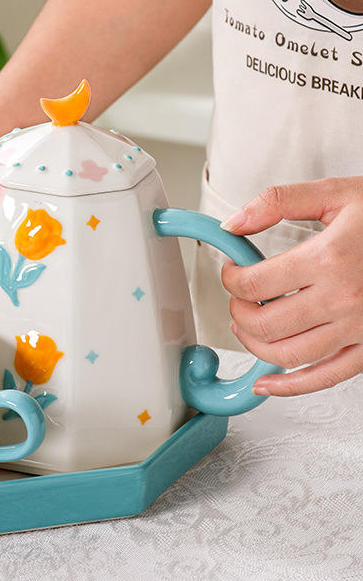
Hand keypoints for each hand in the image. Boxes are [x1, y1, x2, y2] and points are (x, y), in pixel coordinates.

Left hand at [220, 177, 362, 396]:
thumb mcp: (335, 194)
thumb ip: (278, 201)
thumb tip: (233, 224)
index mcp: (329, 259)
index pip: (254, 284)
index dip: (231, 279)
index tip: (232, 272)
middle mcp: (343, 298)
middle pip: (265, 323)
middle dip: (238, 311)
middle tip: (238, 298)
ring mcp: (359, 327)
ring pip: (287, 354)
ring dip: (254, 344)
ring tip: (247, 327)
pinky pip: (326, 377)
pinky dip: (290, 386)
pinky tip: (267, 383)